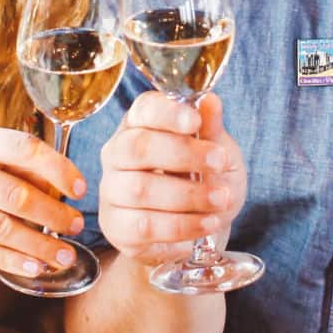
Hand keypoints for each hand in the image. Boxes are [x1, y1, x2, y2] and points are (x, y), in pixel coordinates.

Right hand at [0, 123, 85, 275]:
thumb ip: (16, 162)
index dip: (57, 168)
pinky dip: (12, 260)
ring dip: (38, 245)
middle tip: (77, 225)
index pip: (23, 148)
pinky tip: (36, 267)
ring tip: (65, 255)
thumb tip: (63, 186)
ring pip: (0, 229)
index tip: (80, 189)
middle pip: (14, 195)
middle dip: (53, 214)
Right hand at [98, 93, 247, 265]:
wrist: (198, 231)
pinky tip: (207, 223)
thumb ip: (212, 130)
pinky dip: (181, 226)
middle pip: (137, 147)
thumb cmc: (205, 180)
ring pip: (140, 189)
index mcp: (141, 124)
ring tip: (221, 199)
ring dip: (188, 195)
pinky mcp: (116, 226)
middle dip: (182, 154)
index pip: (144, 109)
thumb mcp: (218, 152)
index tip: (195, 121)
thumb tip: (211, 100)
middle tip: (219, 162)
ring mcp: (112, 190)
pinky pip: (144, 226)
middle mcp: (117, 153)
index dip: (167, 113)